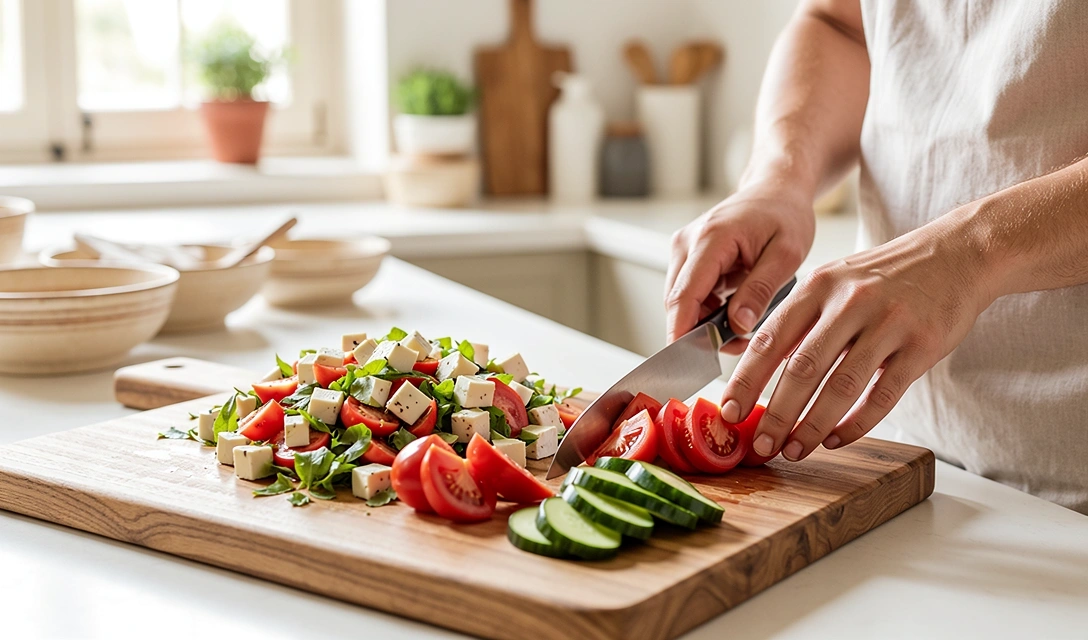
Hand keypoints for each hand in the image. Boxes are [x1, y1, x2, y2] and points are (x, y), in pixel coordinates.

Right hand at [665, 181, 814, 352]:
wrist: (777, 189)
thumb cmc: (784, 215)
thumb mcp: (787, 254)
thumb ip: (761, 290)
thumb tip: (738, 326)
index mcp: (711, 239)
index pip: (684, 295)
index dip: (681, 332)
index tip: (686, 362)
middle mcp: (687, 242)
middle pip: (677, 302)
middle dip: (700, 332)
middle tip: (737, 347)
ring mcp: (684, 248)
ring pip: (682, 301)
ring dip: (706, 322)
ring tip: (743, 328)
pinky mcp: (688, 256)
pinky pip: (690, 293)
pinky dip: (708, 309)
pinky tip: (734, 311)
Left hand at [721, 209, 999, 460]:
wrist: (956, 253)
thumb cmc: (884, 277)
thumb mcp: (834, 282)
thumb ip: (801, 322)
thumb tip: (759, 375)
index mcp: (817, 287)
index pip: (770, 340)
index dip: (746, 380)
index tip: (728, 412)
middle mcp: (848, 303)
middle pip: (802, 368)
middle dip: (776, 414)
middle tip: (761, 445)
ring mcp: (887, 323)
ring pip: (841, 386)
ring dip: (813, 426)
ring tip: (795, 450)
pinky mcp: (922, 345)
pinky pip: (883, 394)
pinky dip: (857, 423)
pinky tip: (837, 439)